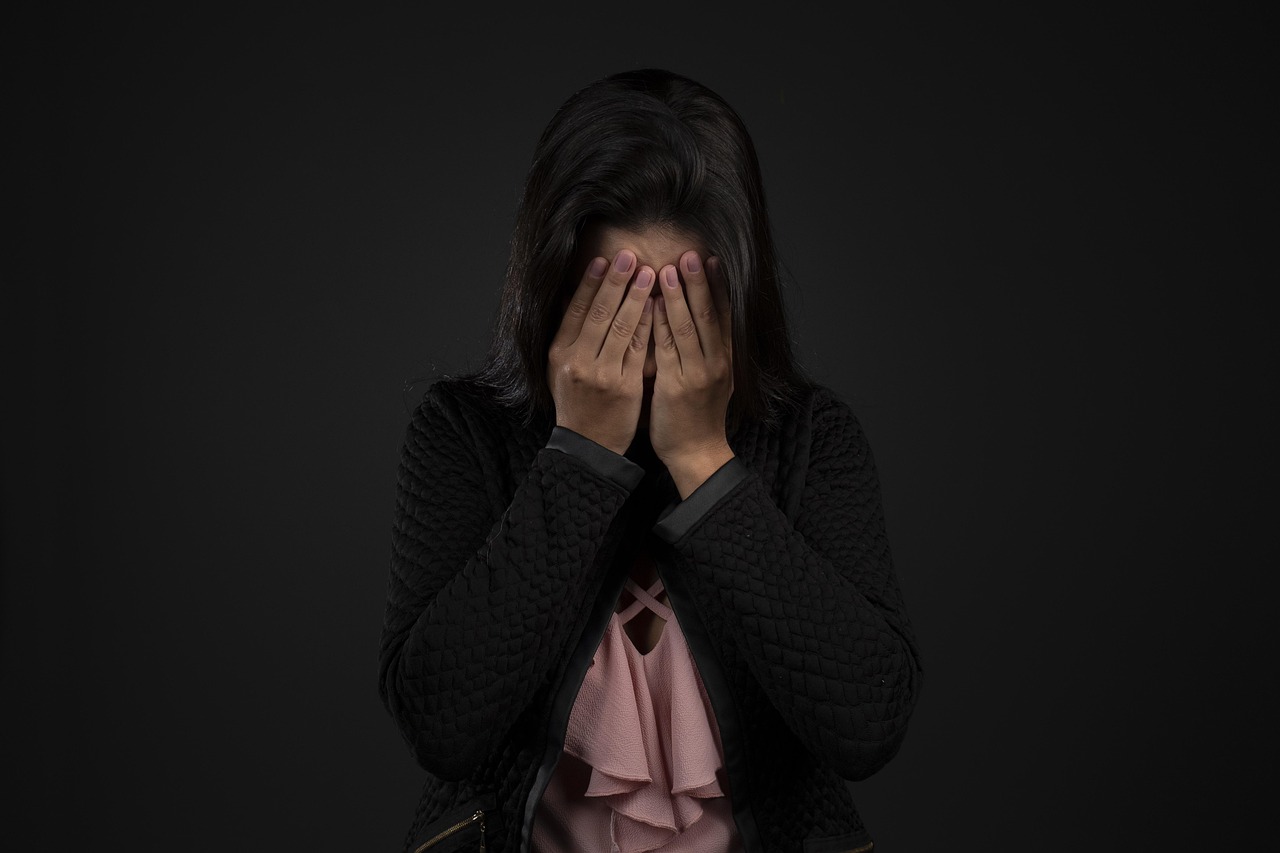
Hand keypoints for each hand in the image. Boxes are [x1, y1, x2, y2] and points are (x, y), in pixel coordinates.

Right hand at [547, 249, 657, 455]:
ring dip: (637, 297)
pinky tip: (658, 306)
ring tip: (650, 273)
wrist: (588, 446)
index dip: (590, 283)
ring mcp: (603, 375)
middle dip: (616, 282)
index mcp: (559, 353)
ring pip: (621, 328)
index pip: (575, 310)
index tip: (603, 260)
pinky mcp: (626, 387)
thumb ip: (566, 332)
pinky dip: (648, 326)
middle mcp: (578, 361)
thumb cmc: (576, 403)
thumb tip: (569, 294)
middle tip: (630, 256)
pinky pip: (639, 350)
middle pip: (599, 313)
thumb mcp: (559, 368)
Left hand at [649, 251, 735, 492]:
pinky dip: (660, 324)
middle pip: (709, 315)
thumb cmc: (698, 415)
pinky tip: (653, 304)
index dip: (719, 287)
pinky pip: (667, 349)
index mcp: (726, 359)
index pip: (725, 315)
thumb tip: (696, 318)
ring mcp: (697, 375)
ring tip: (670, 269)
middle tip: (690, 254)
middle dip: (699, 283)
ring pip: (688, 328)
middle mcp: (716, 363)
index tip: (712, 260)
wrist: (696, 452)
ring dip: (678, 297)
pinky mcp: (677, 387)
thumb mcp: (712, 379)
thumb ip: (707, 350)